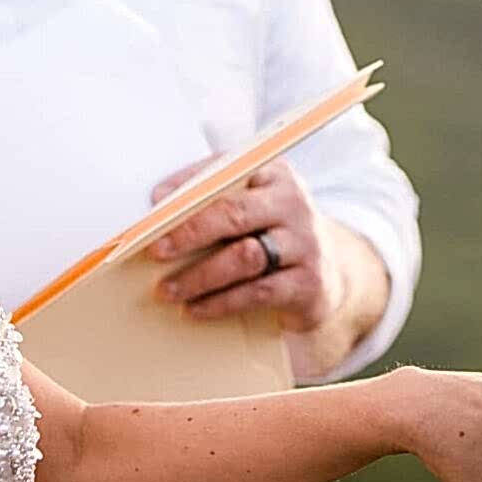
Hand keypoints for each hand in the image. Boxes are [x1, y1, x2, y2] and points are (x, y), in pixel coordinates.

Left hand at [146, 158, 333, 333]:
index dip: (189, 186)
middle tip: (155, 250)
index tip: (155, 203)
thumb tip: (159, 204)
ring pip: (246, 257)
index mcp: (275, 174)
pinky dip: (221, 302)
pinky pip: (258, 293)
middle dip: (190, 232)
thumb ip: (212, 200)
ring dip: (200, 276)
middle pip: (236, 213)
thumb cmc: (271, 233)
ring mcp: (305, 244)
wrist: (327, 274)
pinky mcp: (308, 282)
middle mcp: (293, 204)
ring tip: (167, 290)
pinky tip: (195, 309)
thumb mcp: (251, 207)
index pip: (227, 172)